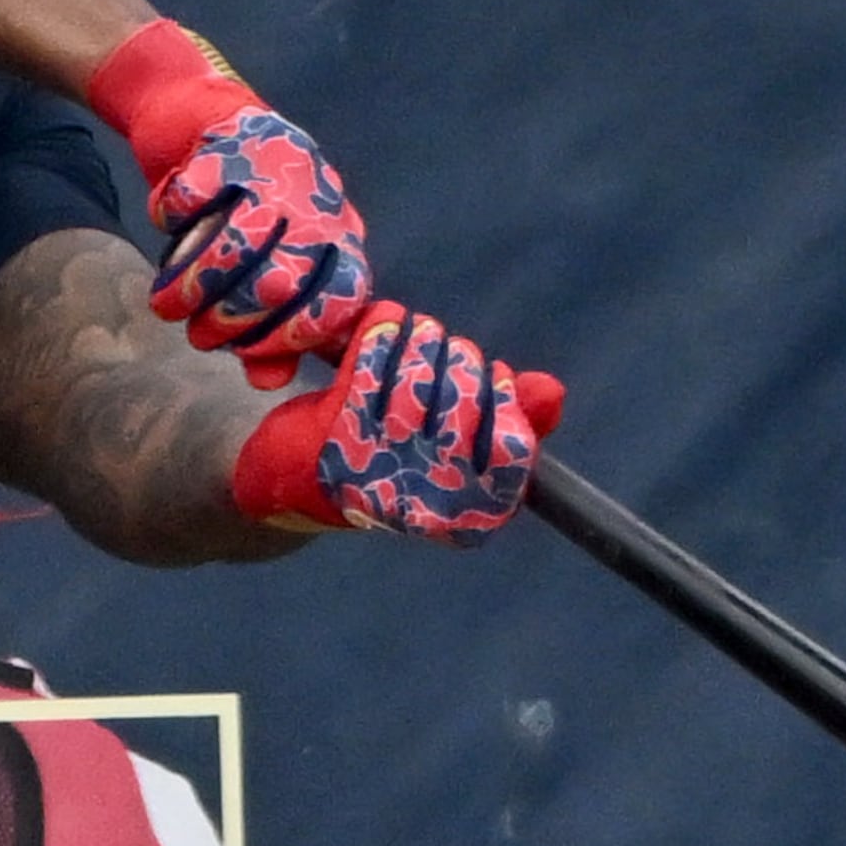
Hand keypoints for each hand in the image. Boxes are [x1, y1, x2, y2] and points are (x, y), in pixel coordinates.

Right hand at [86, 20, 372, 385]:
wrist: (197, 116)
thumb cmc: (237, 210)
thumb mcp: (261, 270)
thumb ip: (272, 330)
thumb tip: (269, 383)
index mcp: (338, 236)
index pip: (340, 299)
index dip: (295, 336)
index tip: (250, 355)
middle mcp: (316, 200)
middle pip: (282, 279)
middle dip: (231, 319)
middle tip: (197, 336)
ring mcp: (275, 168)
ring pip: (235, 243)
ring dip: (193, 283)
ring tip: (165, 305)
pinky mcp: (226, 141)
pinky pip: (194, 196)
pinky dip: (171, 216)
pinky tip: (166, 221)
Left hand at [229, 302, 563, 541]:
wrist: (294, 481)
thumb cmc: (393, 460)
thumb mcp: (462, 446)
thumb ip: (512, 421)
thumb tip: (551, 392)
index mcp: (470, 516)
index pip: (513, 446)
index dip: (501, 397)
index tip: (487, 377)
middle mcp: (425, 502)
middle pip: (466, 395)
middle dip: (455, 359)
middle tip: (439, 352)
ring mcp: (380, 469)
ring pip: (421, 369)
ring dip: (419, 339)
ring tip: (410, 340)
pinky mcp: (335, 432)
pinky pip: (376, 355)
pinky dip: (381, 330)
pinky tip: (378, 329)